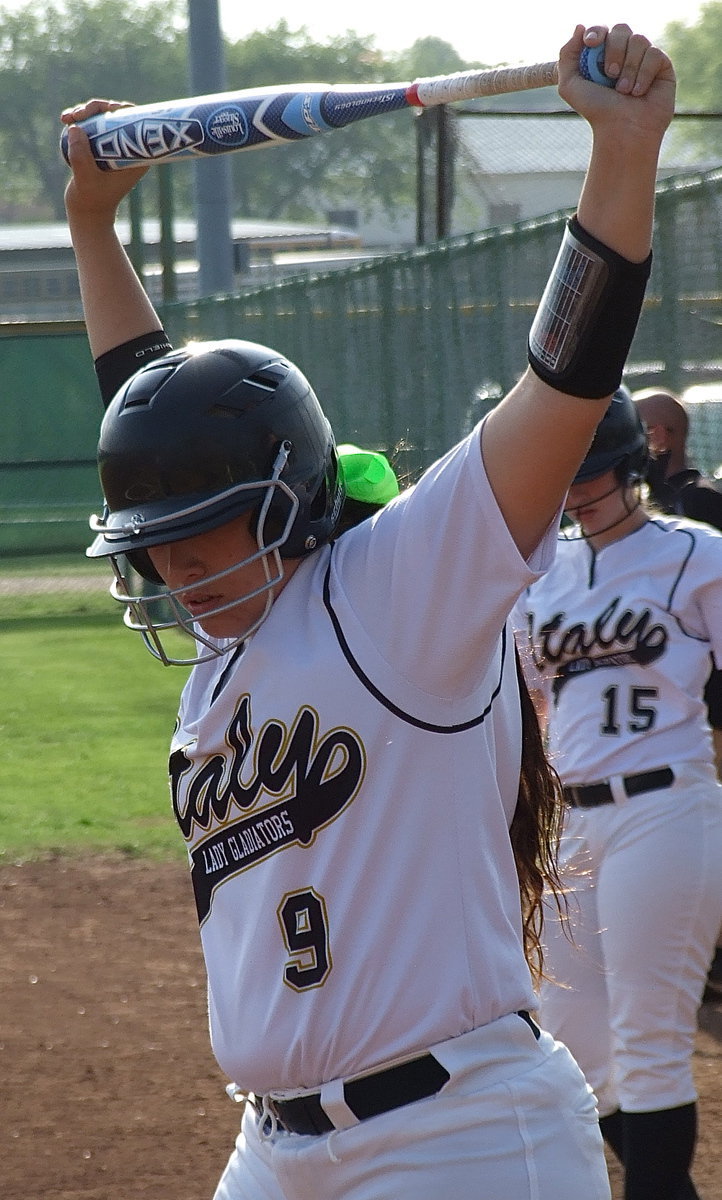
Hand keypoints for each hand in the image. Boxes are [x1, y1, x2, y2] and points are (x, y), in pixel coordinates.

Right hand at [62, 99, 149, 220]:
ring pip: (102, 118)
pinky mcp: (100, 148)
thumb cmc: (92, 199)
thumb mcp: (85, 178)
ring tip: (66, 118)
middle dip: (97, 108)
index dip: (121, 109)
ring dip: (84, 113)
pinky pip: (92, 126)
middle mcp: (128, 148)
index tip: (106, 109)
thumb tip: (75, 126)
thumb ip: (80, 156)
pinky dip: (79, 121)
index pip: (135, 121)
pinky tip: (65, 120)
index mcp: (137, 156)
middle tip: (78, 114)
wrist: (87, 213)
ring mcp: (113, 147)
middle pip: (117, 115)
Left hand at [558, 24, 675, 140]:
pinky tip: (639, 93)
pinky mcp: (662, 65)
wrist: (622, 130)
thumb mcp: (570, 85)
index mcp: (603, 54)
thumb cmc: (597, 111)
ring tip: (624, 91)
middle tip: (609, 75)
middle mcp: (625, 53)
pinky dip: (643, 74)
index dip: (597, 31)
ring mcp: (644, 58)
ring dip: (628, 67)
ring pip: (639, 40)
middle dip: (613, 50)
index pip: (602, 30)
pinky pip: (654, 54)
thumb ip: (567, 55)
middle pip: (622, 29)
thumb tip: (579, 27)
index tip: (590, 43)